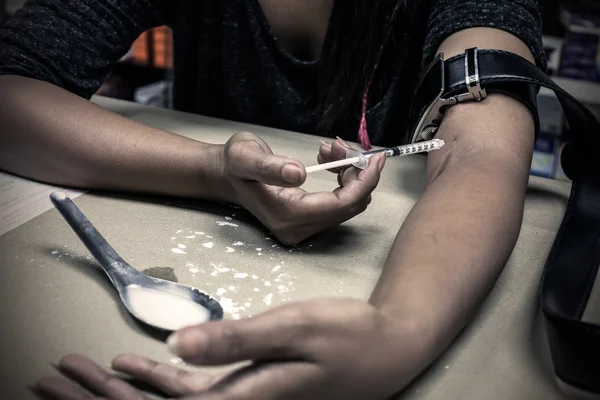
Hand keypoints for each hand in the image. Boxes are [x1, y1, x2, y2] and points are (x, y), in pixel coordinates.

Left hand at [34, 299, 417, 399]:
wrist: (389, 348)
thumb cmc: (347, 335)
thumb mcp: (295, 327)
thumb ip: (238, 338)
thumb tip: (178, 346)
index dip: (123, 393)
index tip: (80, 374)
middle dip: (119, 394)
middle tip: (70, 376)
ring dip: (140, 388)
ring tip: (108, 368)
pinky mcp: (260, 391)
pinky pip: (205, 392)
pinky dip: (173, 380)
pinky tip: (161, 364)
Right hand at [220, 132, 384, 244]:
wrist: (225, 175)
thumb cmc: (234, 163)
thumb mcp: (245, 157)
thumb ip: (269, 166)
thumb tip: (298, 173)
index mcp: (286, 215)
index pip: (341, 204)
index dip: (364, 181)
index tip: (376, 157)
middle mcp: (297, 229)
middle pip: (349, 206)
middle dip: (356, 173)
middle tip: (341, 144)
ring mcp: (302, 228)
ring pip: (347, 204)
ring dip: (349, 174)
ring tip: (330, 149)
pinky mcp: (306, 222)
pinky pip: (339, 204)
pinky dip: (343, 180)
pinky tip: (330, 161)